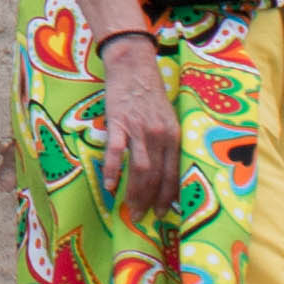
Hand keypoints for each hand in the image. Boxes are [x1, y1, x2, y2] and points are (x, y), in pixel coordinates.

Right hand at [97, 31, 183, 223]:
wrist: (134, 66)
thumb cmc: (150, 94)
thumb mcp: (167, 119)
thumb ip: (166, 143)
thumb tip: (163, 171)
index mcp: (174, 136)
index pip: (173, 174)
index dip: (168, 197)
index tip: (163, 214)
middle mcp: (160, 135)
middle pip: (156, 176)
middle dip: (149, 201)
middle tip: (140, 217)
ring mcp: (139, 129)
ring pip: (139, 169)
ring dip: (134, 192)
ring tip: (128, 209)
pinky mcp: (119, 122)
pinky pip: (116, 151)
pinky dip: (112, 170)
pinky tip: (108, 185)